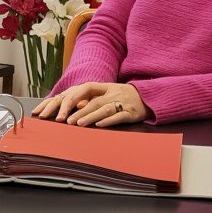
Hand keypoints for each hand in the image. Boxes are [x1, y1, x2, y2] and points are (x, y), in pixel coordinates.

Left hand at [31, 82, 148, 126]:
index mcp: (105, 87)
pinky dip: (109, 121)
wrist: (149, 97)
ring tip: (78, 124)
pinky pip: (119, 116)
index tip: (62, 107)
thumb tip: (72, 107)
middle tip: (66, 120)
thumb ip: (91, 99)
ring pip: (105, 109)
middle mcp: (113, 93)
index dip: (73, 96)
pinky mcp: (132, 113)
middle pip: (94, 101)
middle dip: (79, 111)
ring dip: (91, 116)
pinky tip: (99, 125)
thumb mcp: (107, 93)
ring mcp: (123, 102)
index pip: (87, 87)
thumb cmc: (123, 96)